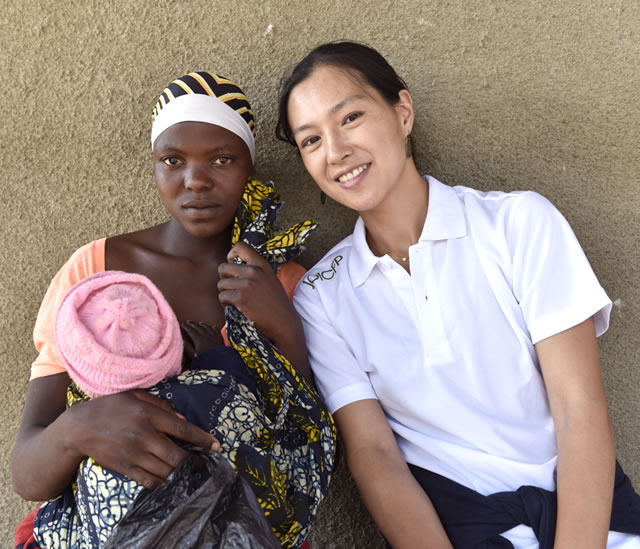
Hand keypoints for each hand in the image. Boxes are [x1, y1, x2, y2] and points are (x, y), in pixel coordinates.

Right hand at [67, 389, 220, 489]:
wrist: (79, 428)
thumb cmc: (111, 407)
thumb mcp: (137, 396)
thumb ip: (162, 405)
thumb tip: (182, 419)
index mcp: (149, 414)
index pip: (183, 430)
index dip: (203, 439)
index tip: (217, 446)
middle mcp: (144, 435)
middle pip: (177, 455)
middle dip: (194, 463)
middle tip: (202, 464)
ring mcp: (134, 454)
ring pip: (166, 471)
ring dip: (181, 474)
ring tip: (189, 473)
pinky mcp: (125, 467)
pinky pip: (150, 480)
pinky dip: (163, 483)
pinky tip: (171, 481)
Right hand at [181, 320, 223, 362]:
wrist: (220, 362)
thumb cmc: (206, 360)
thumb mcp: (194, 355)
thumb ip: (187, 347)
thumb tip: (182, 341)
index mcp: (199, 339)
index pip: (191, 331)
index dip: (186, 327)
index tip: (182, 324)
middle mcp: (206, 336)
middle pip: (198, 327)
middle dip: (192, 324)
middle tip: (188, 322)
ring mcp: (214, 336)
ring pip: (207, 327)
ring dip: (201, 324)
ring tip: (198, 323)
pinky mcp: (219, 339)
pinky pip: (216, 330)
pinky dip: (212, 327)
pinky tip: (212, 326)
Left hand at [217, 241, 312, 380]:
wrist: (284, 322)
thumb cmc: (275, 303)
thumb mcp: (269, 279)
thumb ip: (254, 270)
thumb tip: (229, 265)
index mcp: (261, 264)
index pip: (240, 246)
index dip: (230, 255)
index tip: (231, 264)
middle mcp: (254, 271)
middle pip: (223, 267)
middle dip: (224, 279)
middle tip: (232, 289)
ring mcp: (247, 284)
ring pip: (221, 284)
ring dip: (224, 293)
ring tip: (236, 301)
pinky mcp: (241, 298)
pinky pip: (222, 297)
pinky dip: (225, 304)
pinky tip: (236, 308)